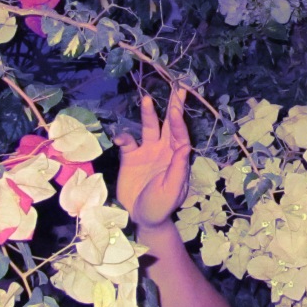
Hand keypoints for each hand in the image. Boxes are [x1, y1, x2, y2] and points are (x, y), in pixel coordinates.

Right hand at [114, 89, 192, 227]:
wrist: (140, 218)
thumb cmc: (161, 206)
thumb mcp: (172, 190)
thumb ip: (178, 168)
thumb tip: (185, 146)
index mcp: (177, 158)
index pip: (180, 135)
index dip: (178, 121)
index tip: (176, 107)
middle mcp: (163, 151)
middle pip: (168, 125)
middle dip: (172, 107)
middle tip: (177, 88)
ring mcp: (146, 152)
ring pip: (148, 128)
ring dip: (149, 114)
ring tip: (147, 99)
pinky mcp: (130, 157)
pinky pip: (128, 142)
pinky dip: (124, 137)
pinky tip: (121, 137)